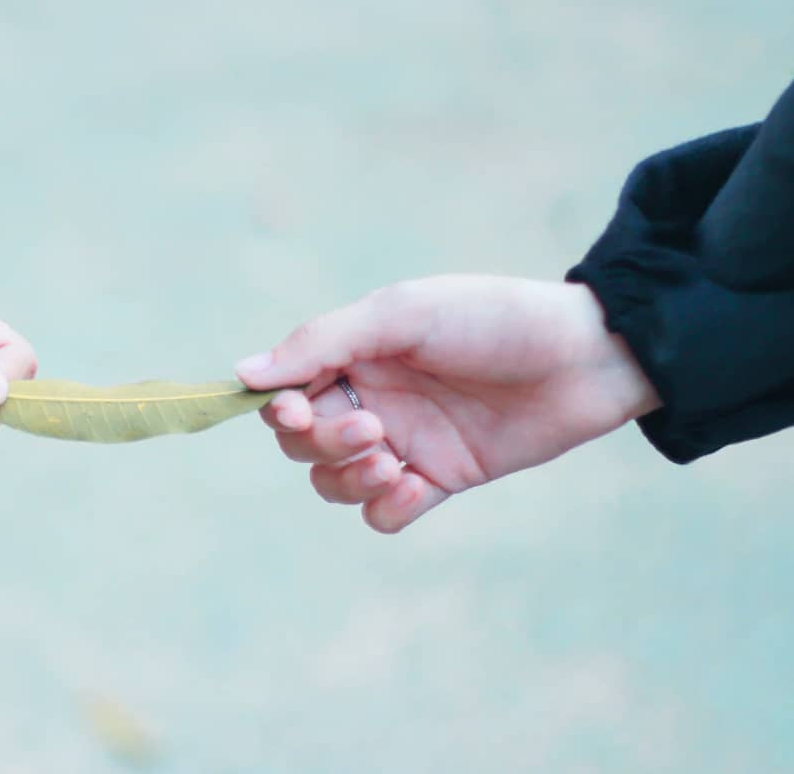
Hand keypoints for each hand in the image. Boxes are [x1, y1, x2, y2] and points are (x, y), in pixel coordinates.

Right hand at [236, 276, 659, 532]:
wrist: (586, 356)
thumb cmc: (491, 319)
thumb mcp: (400, 316)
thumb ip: (321, 344)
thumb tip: (243, 376)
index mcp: (354, 354)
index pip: (285, 394)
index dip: (279, 411)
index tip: (297, 412)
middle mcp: (370, 398)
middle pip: (303, 445)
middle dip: (326, 443)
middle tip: (375, 428)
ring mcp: (404, 442)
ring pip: (335, 483)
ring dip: (350, 479)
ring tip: (393, 462)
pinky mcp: (440, 478)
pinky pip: (384, 514)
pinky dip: (388, 507)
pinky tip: (417, 486)